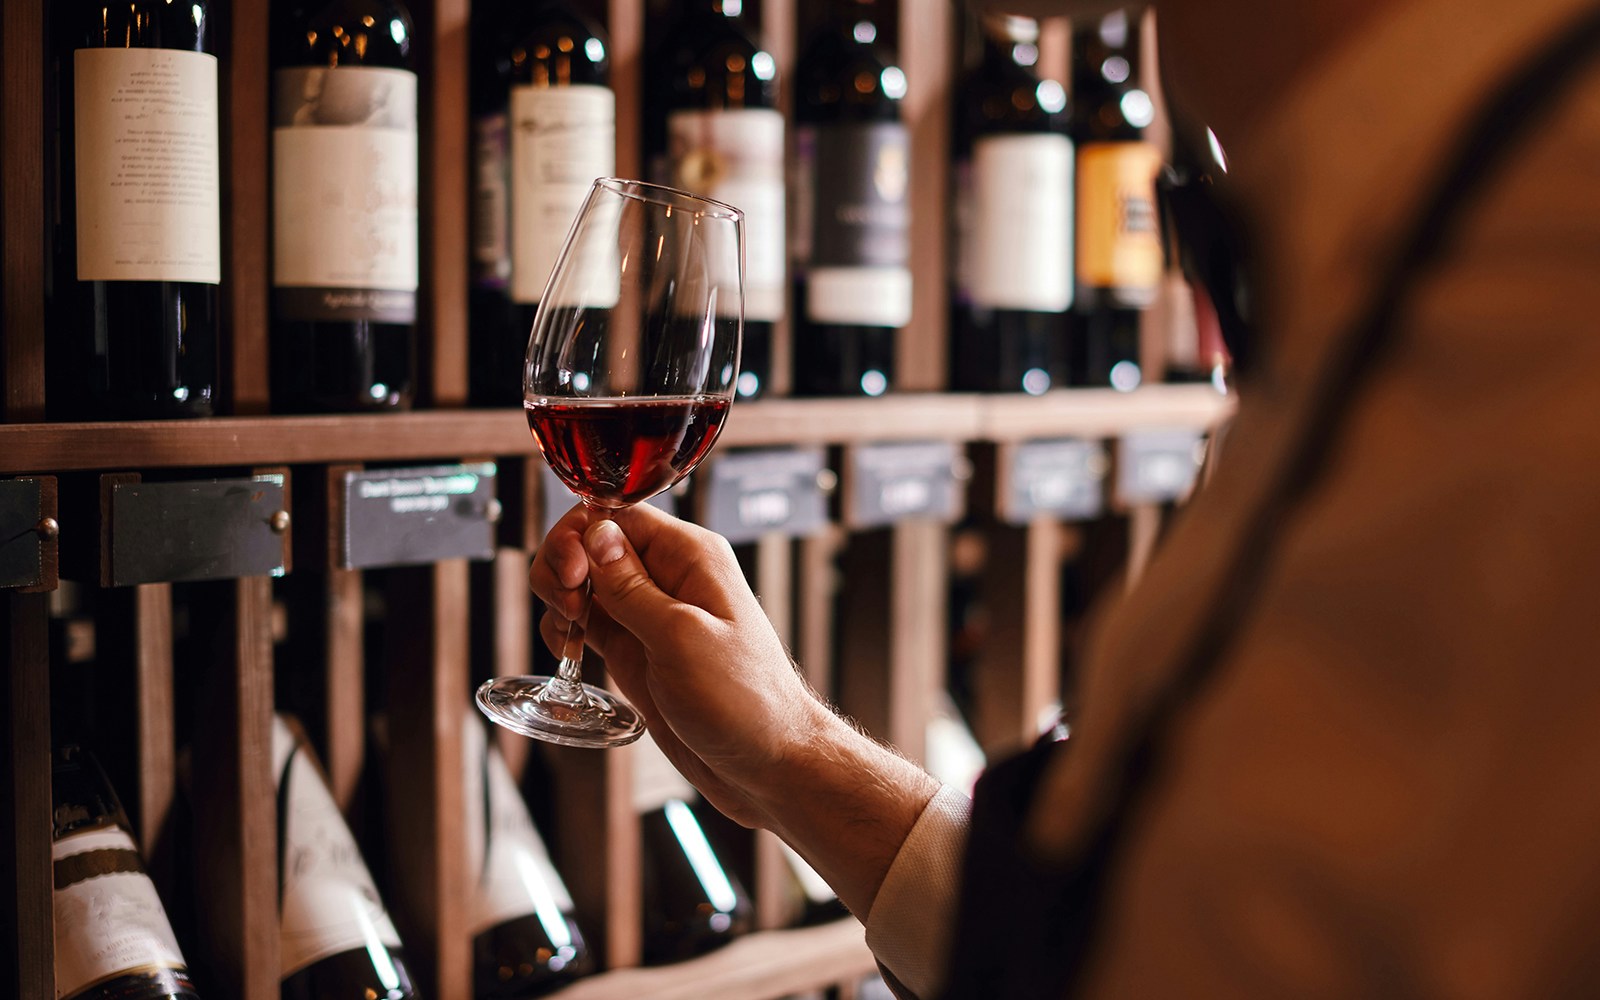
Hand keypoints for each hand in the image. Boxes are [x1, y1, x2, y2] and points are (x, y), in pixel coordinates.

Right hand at [530, 503, 831, 828]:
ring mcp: (649, 616)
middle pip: (593, 543)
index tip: (571, 574)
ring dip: (560, 597)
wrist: (766, 764)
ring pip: (584, 582)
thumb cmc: (745, 702)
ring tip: (567, 630)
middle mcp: (669, 579)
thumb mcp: (681, 638)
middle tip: (567, 604)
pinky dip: (565, 630)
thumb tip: (596, 534)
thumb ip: (632, 587)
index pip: (618, 515)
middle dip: (564, 564)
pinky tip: (567, 649)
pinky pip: (588, 623)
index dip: (581, 535)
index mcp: (691, 558)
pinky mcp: (637, 652)